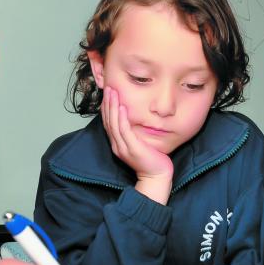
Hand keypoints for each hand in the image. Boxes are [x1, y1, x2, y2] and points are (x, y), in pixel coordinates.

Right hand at [102, 87, 172, 203]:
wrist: (156, 177)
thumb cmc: (151, 160)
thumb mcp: (140, 143)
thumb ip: (134, 133)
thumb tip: (134, 119)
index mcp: (117, 144)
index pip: (108, 123)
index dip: (106, 108)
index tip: (108, 94)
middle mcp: (117, 145)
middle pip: (108, 121)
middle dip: (108, 103)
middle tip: (108, 88)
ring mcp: (123, 148)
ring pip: (114, 124)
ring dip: (112, 107)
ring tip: (113, 93)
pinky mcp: (132, 149)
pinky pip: (124, 131)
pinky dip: (122, 118)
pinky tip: (121, 107)